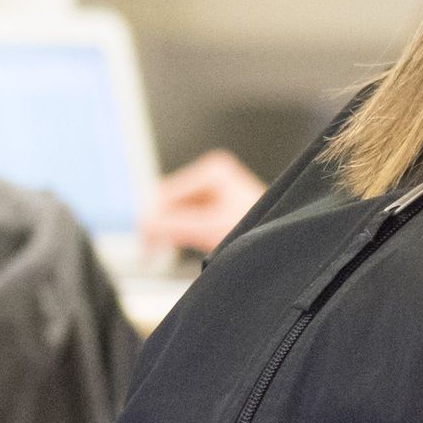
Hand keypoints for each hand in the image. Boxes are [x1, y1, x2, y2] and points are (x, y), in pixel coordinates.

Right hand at [140, 149, 266, 255]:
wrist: (281, 244)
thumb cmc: (259, 232)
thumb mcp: (210, 228)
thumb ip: (174, 225)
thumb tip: (143, 224)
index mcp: (213, 171)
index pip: (167, 192)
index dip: (151, 217)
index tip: (142, 240)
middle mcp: (213, 175)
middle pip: (170, 200)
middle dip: (157, 224)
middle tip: (145, 249)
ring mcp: (215, 189)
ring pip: (175, 210)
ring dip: (165, 229)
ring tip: (154, 251)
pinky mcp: (215, 205)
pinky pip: (185, 217)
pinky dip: (176, 231)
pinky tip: (169, 246)